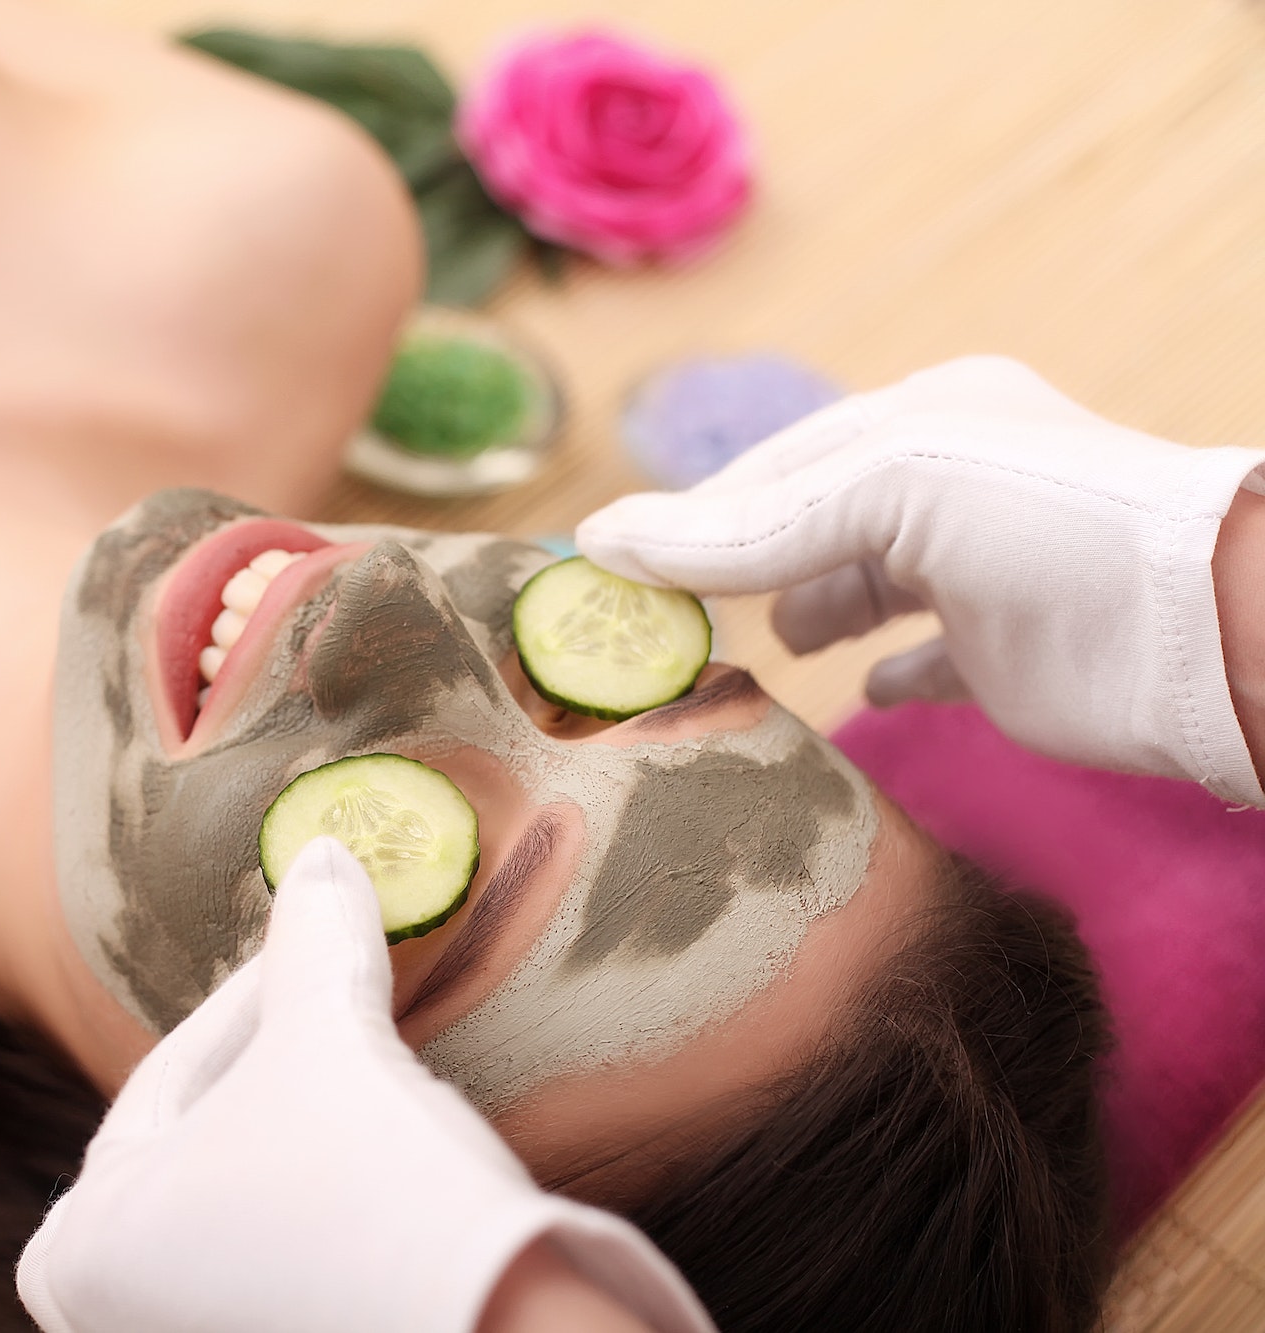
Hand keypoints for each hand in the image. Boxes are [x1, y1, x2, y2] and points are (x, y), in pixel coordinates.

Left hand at [16, 837, 713, 1332]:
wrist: (495, 1332)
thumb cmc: (375, 1196)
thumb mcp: (330, 1043)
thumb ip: (310, 939)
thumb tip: (318, 855)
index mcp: (79, 1245)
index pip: (169, 1073)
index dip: (254, 991)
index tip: (316, 928)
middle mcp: (109, 1314)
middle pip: (202, 1135)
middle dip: (274, 1058)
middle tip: (334, 995)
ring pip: (246, 1195)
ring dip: (303, 1122)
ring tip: (368, 1065)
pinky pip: (284, 1251)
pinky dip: (323, 1196)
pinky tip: (384, 1160)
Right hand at [577, 356, 1264, 804]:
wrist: (1197, 632)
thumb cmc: (1047, 528)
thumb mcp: (886, 492)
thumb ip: (747, 524)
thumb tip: (601, 537)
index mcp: (923, 421)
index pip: (776, 465)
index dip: (692, 514)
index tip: (610, 562)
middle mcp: (949, 486)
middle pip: (810, 525)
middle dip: (738, 566)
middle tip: (661, 621)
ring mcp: (979, 571)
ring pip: (861, 587)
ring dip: (805, 613)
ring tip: (760, 647)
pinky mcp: (1008, 656)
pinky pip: (923, 662)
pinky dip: (881, 673)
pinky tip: (857, 691)